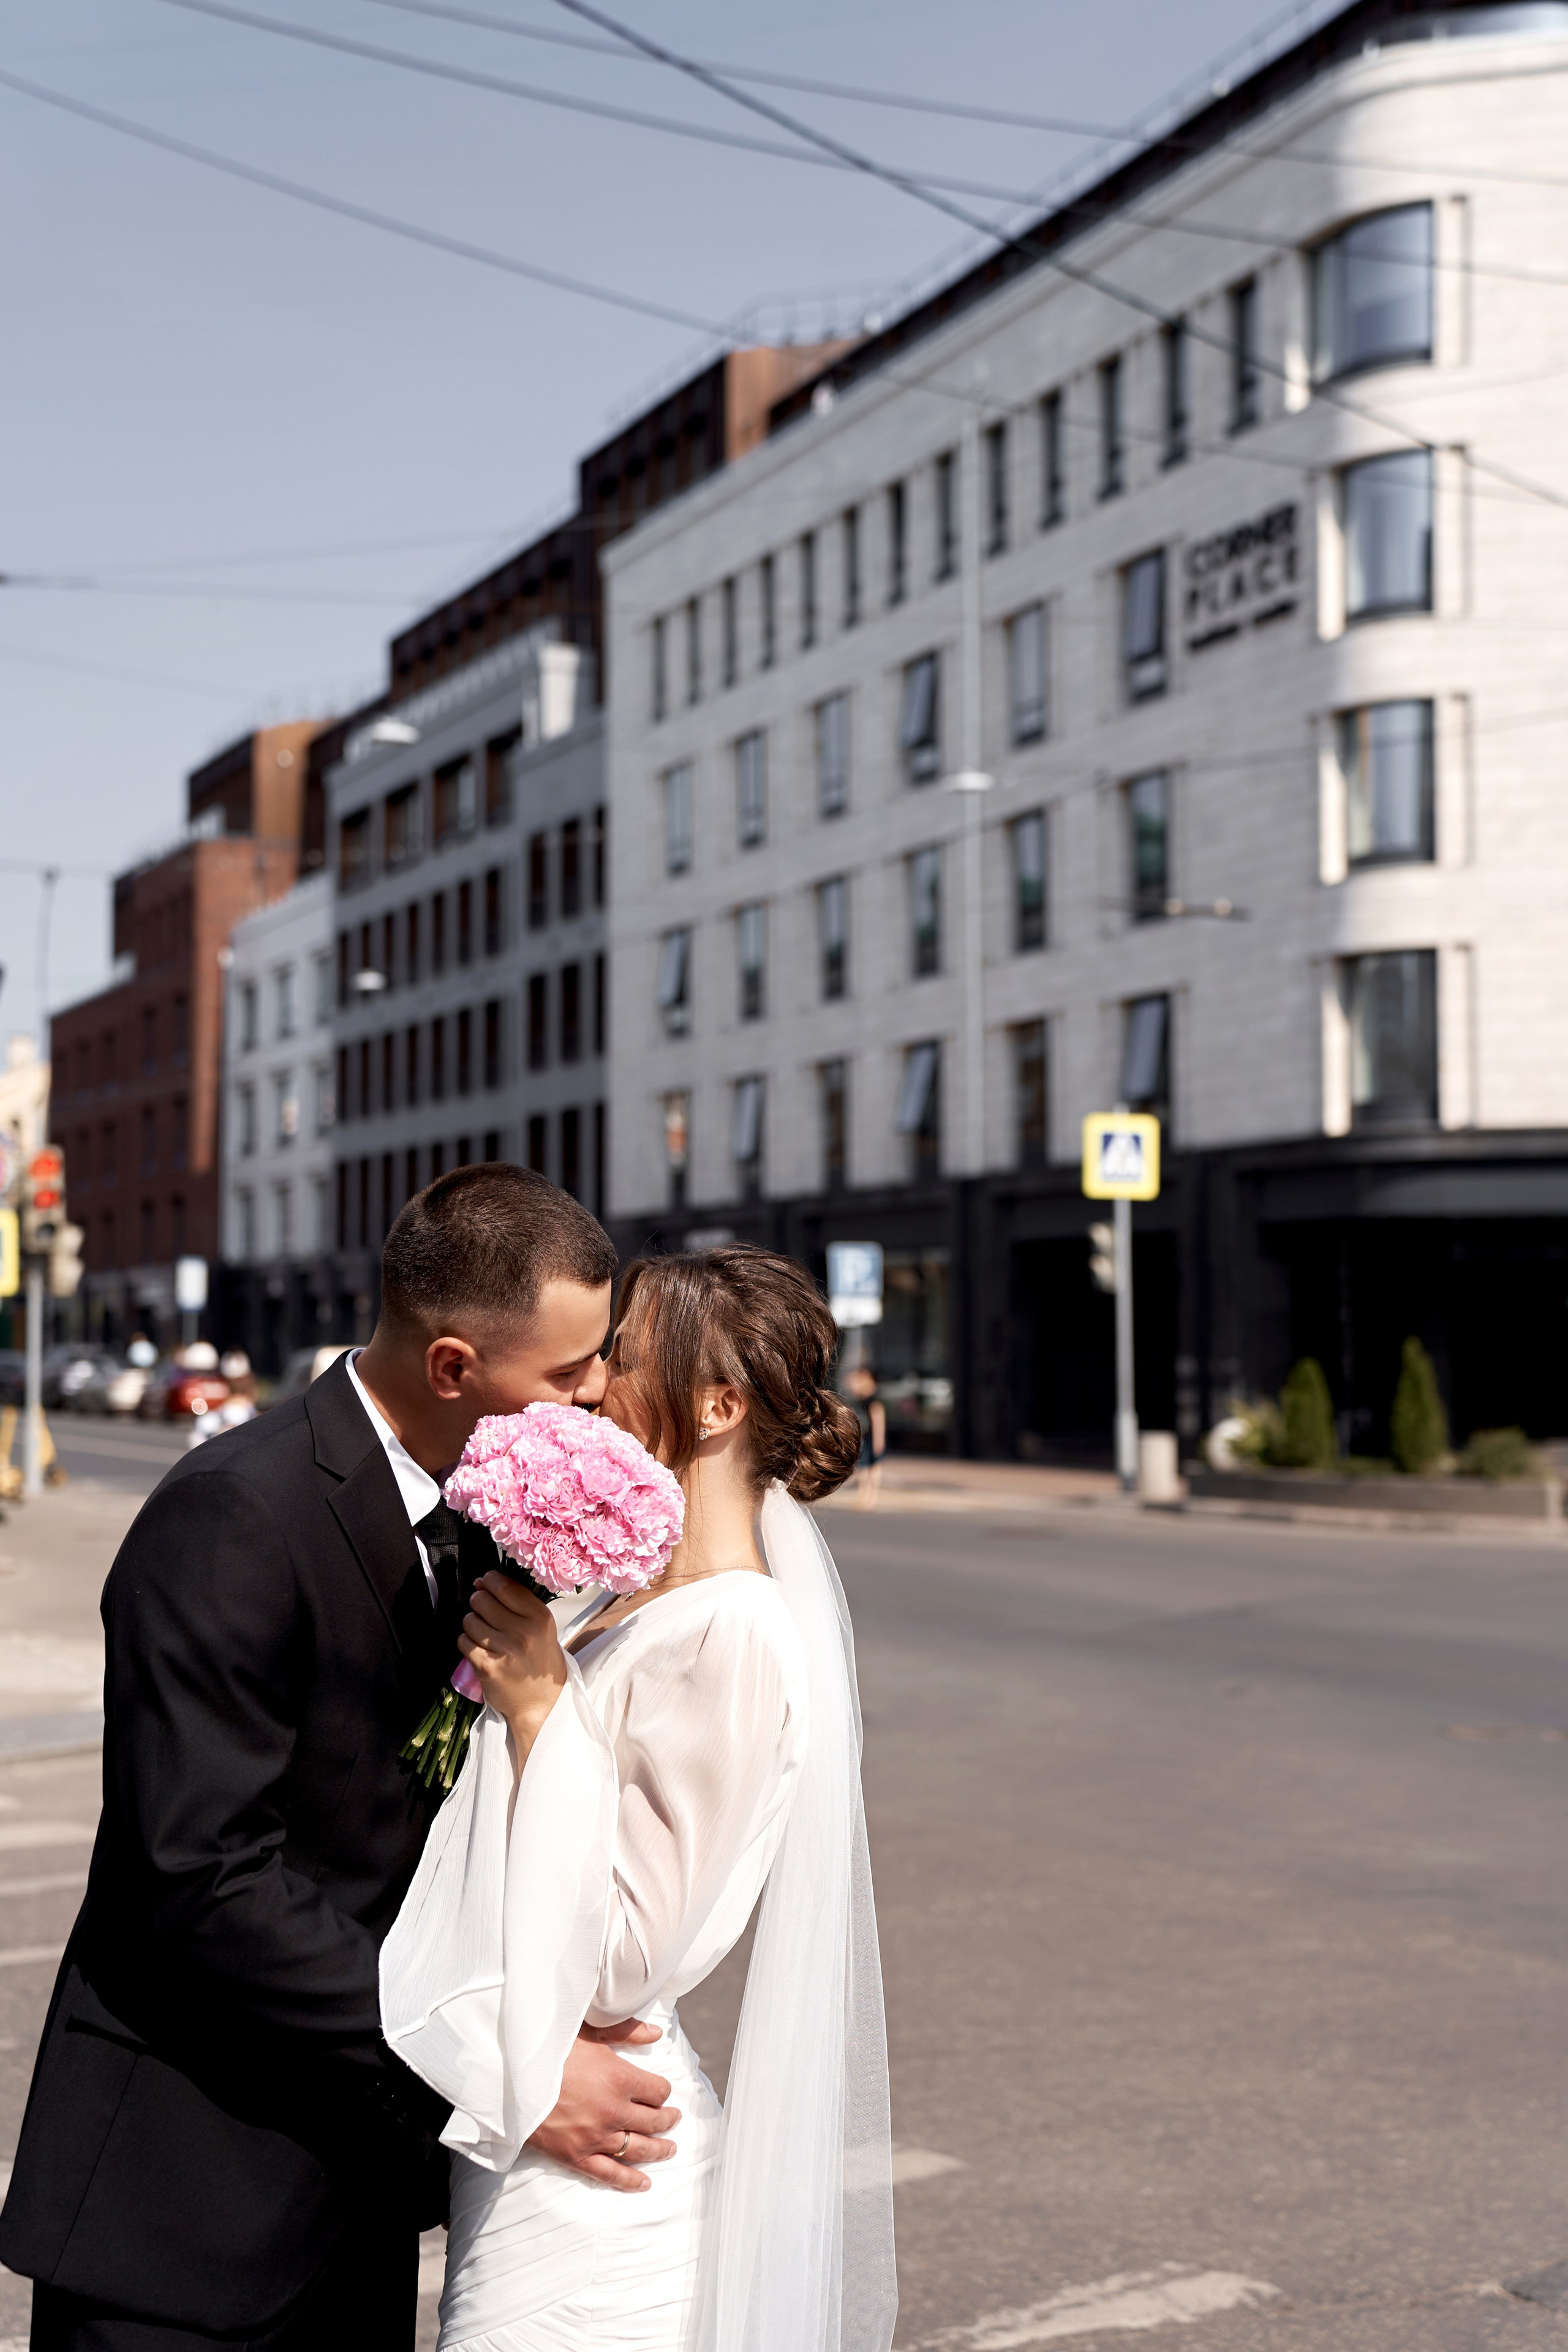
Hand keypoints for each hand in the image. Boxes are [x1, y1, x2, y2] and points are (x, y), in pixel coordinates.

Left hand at [459, 1572, 567, 1761]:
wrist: (541, 1702)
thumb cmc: (539, 1660)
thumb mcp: (539, 1626)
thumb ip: (514, 1602)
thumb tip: (480, 1582)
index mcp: (540, 1617)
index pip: (505, 1586)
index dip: (490, 1580)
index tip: (486, 1583)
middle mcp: (524, 1632)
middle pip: (482, 1600)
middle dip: (478, 1603)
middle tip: (485, 1614)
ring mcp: (505, 1651)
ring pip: (470, 1620)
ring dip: (472, 1625)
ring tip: (484, 1635)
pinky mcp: (488, 1667)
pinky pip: (463, 1642)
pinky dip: (467, 1643)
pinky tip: (478, 1649)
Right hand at [526, 2022, 679, 2191]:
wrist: (511, 2078)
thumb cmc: (550, 2051)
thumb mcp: (588, 2031)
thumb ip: (625, 2031)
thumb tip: (656, 2032)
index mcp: (620, 2078)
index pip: (657, 2090)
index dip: (663, 2091)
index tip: (662, 2091)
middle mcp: (614, 2110)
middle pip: (653, 2121)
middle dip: (667, 2119)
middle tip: (674, 2119)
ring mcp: (596, 2136)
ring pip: (639, 2148)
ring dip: (659, 2149)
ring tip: (670, 2148)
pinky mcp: (577, 2156)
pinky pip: (610, 2173)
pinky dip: (630, 2181)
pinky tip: (645, 2183)